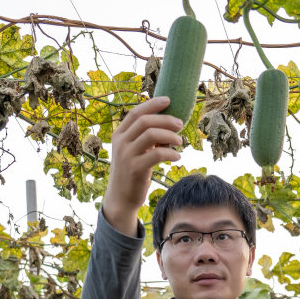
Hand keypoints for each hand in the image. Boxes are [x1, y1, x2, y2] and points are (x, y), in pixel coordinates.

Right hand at [102, 96, 184, 236]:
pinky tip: (177, 156)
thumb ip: (144, 137)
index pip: (136, 112)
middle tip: (180, 123)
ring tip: (180, 141)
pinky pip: (157, 154)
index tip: (169, 100)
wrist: (121, 198)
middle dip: (166, 119)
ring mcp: (127, 155)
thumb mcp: (134, 151)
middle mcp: (121, 142)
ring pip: (151, 135)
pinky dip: (170, 153)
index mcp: (119, 134)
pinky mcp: (135, 169)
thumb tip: (168, 123)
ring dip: (170, 136)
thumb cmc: (132, 172)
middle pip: (145, 121)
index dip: (152, 104)